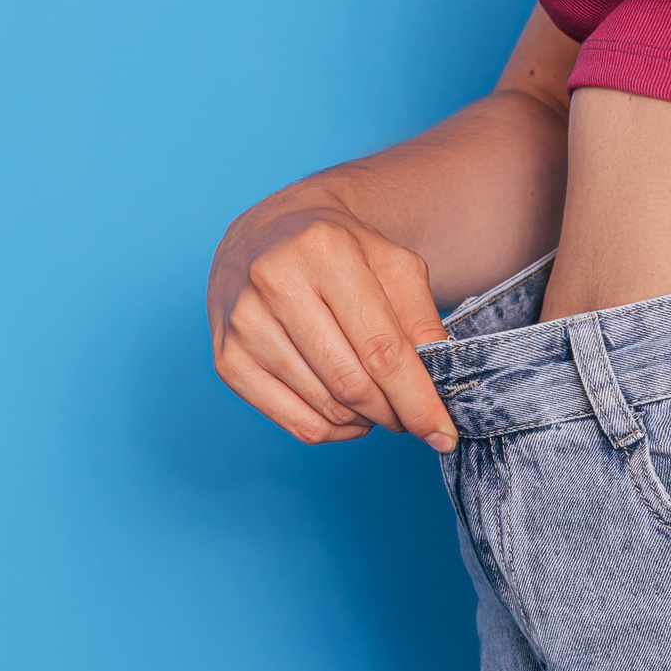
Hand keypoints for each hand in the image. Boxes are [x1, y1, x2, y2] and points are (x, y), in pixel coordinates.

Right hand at [209, 190, 459, 450]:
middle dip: (393, 413)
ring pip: (324, 407)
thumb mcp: (391, 263)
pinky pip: (294, 422)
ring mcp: (244, 325)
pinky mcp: (228, 360)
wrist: (266, 236)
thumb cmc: (336, 250)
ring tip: (378, 403)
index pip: (381, 348)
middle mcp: (275, 284)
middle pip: (351, 383)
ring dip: (364, 420)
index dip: (417, 399)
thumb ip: (421, 319)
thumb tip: (436, 386)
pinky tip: (347, 412)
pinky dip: (332, 429)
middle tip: (411, 417)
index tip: (442, 434)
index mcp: (323, 251)